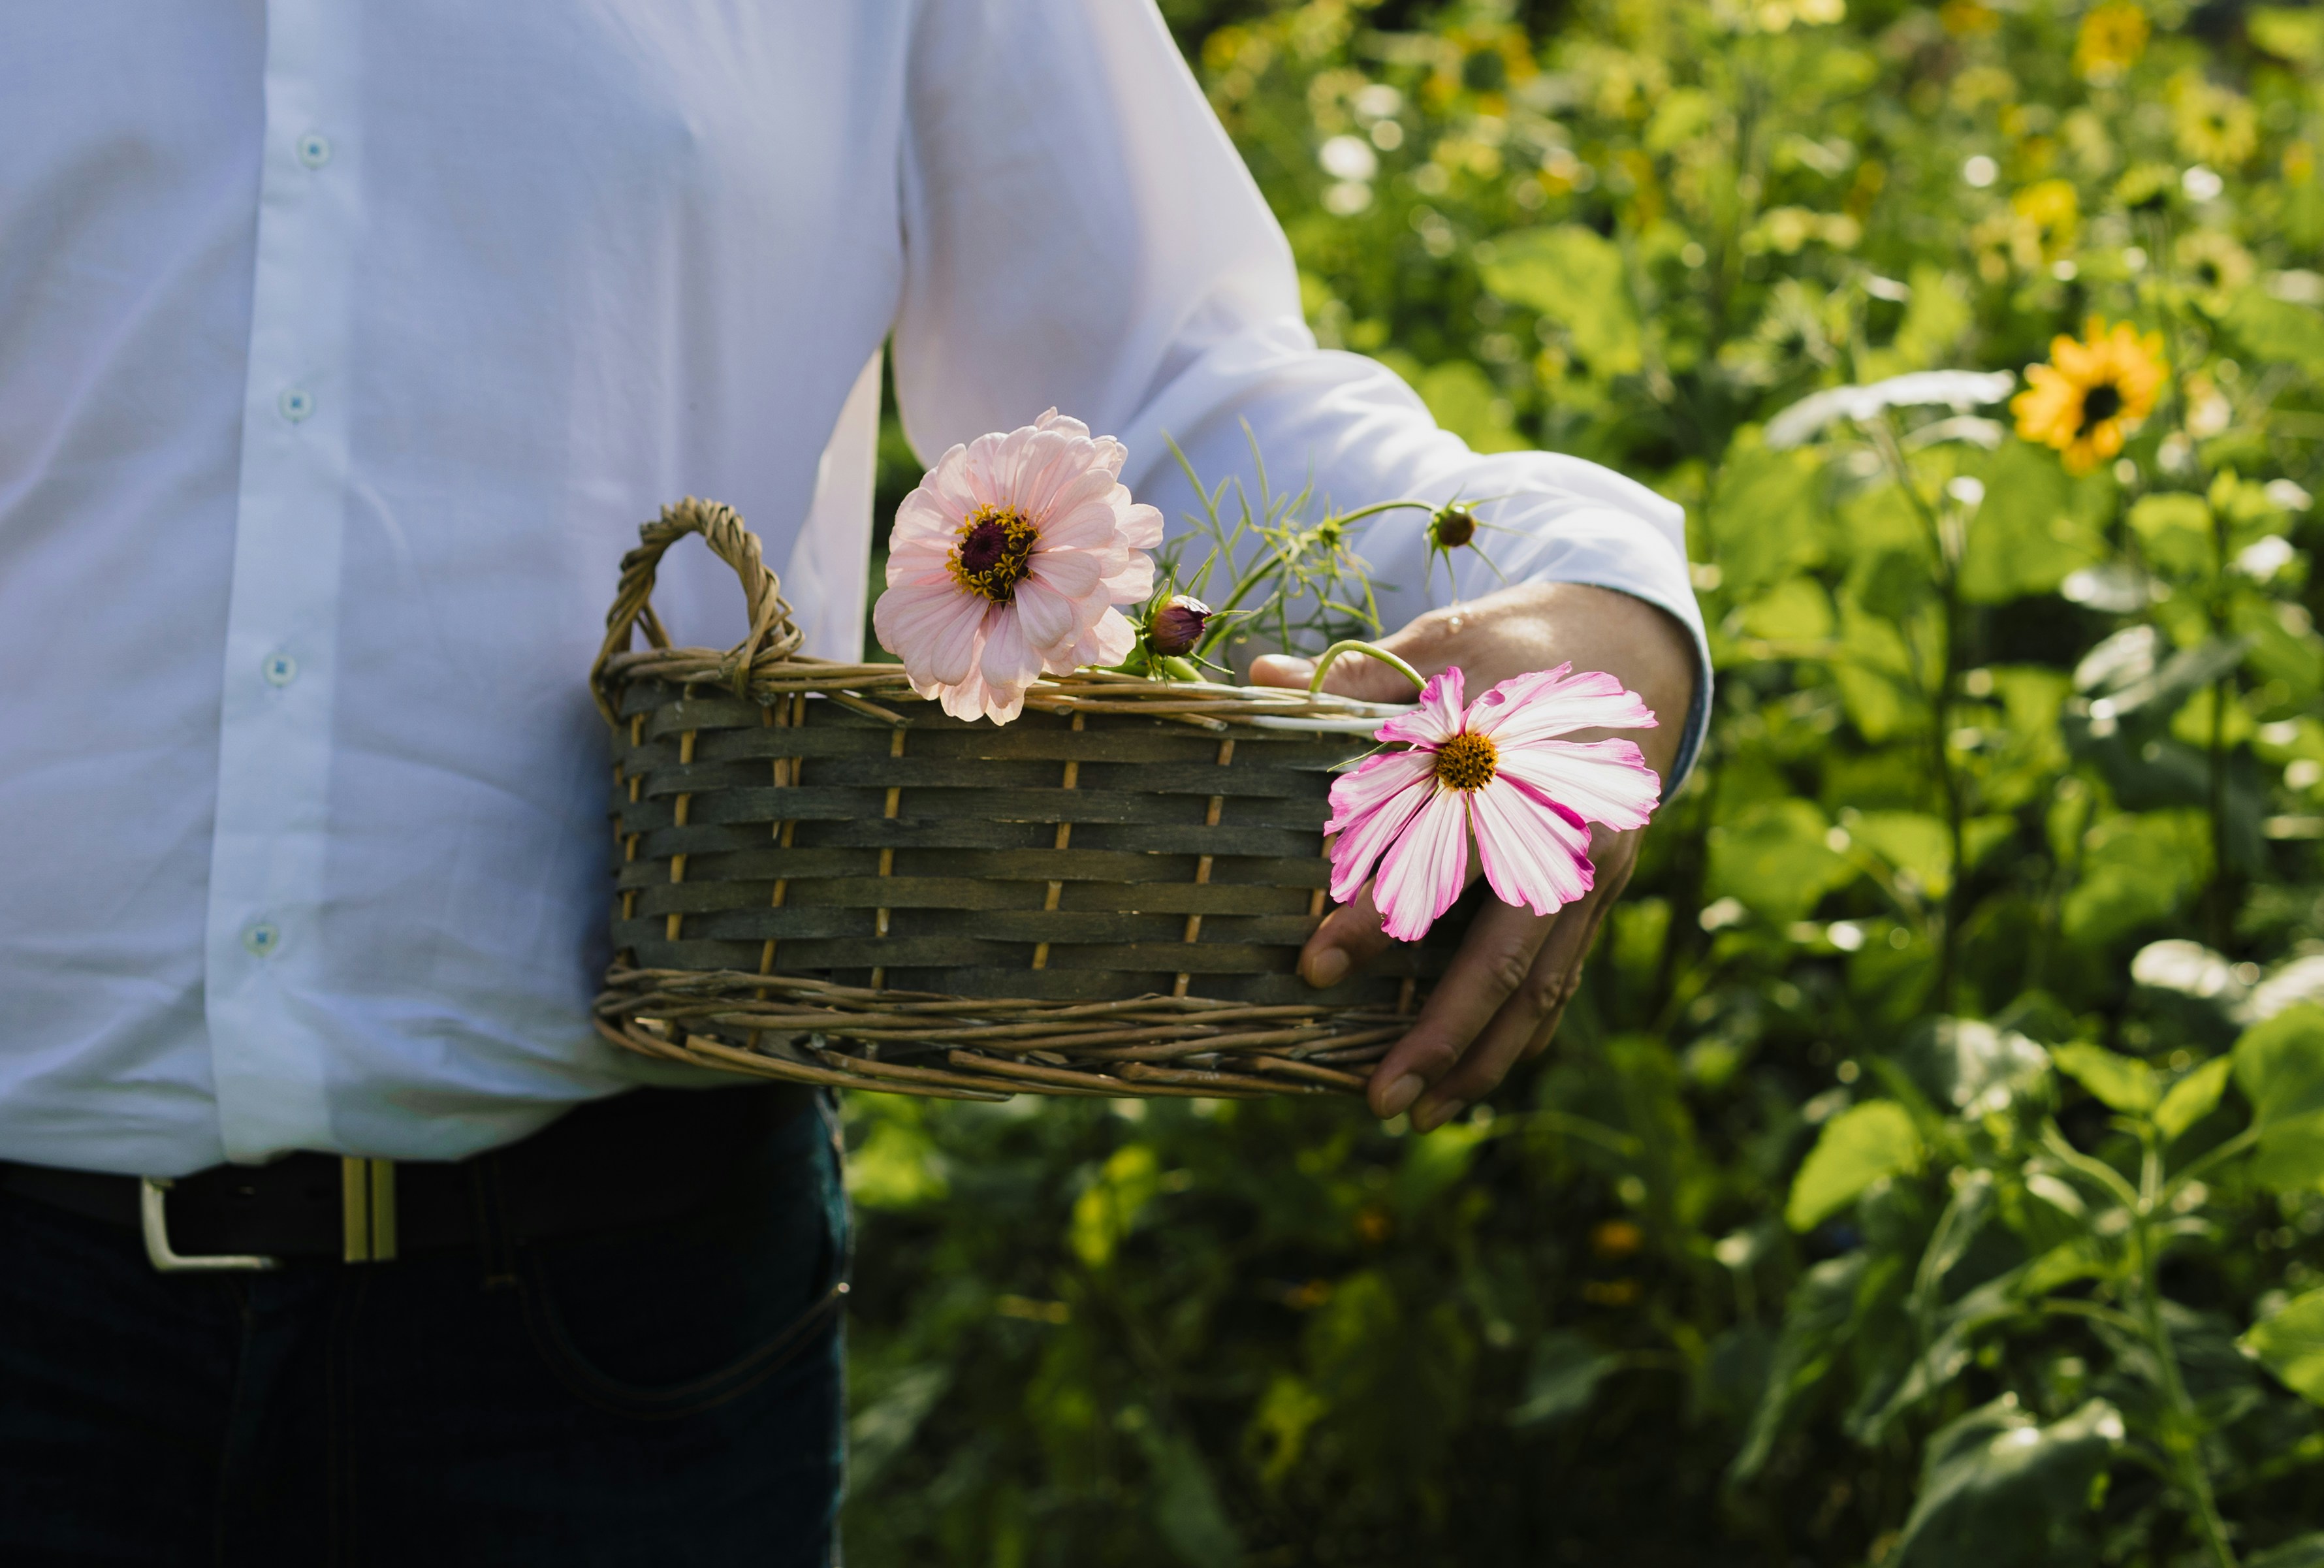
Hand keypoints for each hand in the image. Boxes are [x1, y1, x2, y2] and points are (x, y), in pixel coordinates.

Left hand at [1250, 582, 1696, 1131]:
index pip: (1439, 861)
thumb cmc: (1515, 650)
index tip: (1312, 966)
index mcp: (1522, 774)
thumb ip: (1361, 675)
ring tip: (1417, 1114)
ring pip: (1540, 986)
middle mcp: (1566, 836)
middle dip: (1441, 1031)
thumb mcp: (1442, 644)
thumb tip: (1263, 675)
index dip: (1374, 917)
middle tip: (1376, 1096)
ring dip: (1482, 1057)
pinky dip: (1519, 1037)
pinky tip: (1471, 1084)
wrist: (1632, 651)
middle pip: (1504, 954)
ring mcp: (1591, 873)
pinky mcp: (1598, 896)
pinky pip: (1559, 980)